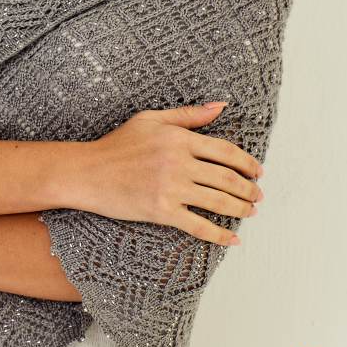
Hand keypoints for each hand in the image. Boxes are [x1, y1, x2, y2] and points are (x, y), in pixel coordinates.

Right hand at [76, 102, 263, 244]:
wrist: (87, 172)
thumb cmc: (117, 145)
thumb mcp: (150, 120)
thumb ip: (187, 115)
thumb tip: (220, 107)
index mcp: (179, 138)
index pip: (225, 151)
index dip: (247, 163)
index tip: (257, 172)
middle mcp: (179, 162)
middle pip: (227, 178)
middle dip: (249, 189)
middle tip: (258, 196)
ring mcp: (171, 188)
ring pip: (218, 202)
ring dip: (241, 210)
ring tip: (250, 213)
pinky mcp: (162, 212)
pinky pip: (198, 226)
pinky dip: (219, 235)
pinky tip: (232, 239)